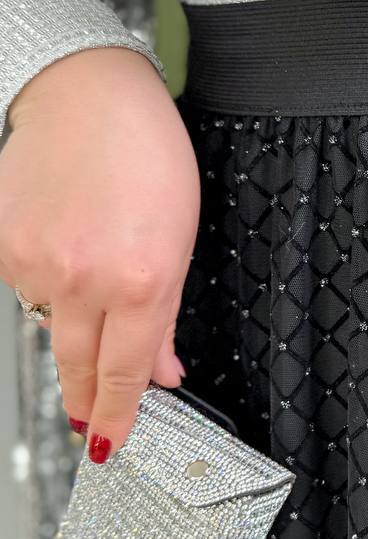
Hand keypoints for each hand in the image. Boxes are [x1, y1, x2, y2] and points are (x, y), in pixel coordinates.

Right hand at [0, 47, 199, 460]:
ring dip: (72, 324)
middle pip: (79, 365)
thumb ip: (165, 315)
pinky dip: (47, 283)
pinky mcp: (2, 244)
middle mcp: (81, 278)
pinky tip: (66, 249)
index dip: (115, 415)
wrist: (85, 96)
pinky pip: (26, 288)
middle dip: (85, 399)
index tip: (109, 443)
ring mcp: (34, 262)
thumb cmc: (145, 155)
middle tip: (89, 421)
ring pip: (51, 324)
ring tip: (92, 277)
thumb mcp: (179, 239)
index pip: (124, 374)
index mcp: (138, 280)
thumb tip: (162, 372)